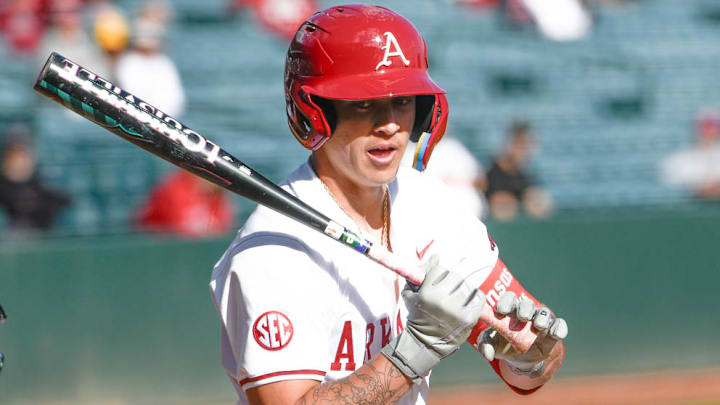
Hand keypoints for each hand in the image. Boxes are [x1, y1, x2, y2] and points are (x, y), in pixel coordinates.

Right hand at [381, 255, 484, 382]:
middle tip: (449, 287)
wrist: (425, 344)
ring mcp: (458, 310)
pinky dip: (474, 296)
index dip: (440, 272)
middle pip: (455, 275)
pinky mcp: (470, 318)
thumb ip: (421, 271)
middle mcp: (443, 300)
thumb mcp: (410, 293)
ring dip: (463, 287)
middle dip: (452, 279)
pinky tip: (467, 301)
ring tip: (456, 295)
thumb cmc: (416, 316)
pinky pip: (478, 296)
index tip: (440, 278)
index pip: (441, 269)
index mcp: (427, 293)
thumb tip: (437, 254)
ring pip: (467, 284)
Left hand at [477, 292, 566, 376]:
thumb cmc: (504, 343)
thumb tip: (487, 353)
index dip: (506, 302)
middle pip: (527, 304)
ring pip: (543, 313)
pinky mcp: (553, 330)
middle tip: (522, 317)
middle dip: (524, 309)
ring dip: (541, 317)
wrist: (522, 358)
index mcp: (510, 310)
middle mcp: (527, 311)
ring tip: (538, 326)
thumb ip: (485, 345)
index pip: (509, 298)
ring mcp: (541, 320)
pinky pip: (559, 325)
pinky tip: (556, 333)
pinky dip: (559, 327)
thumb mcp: (492, 345)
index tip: (501, 311)